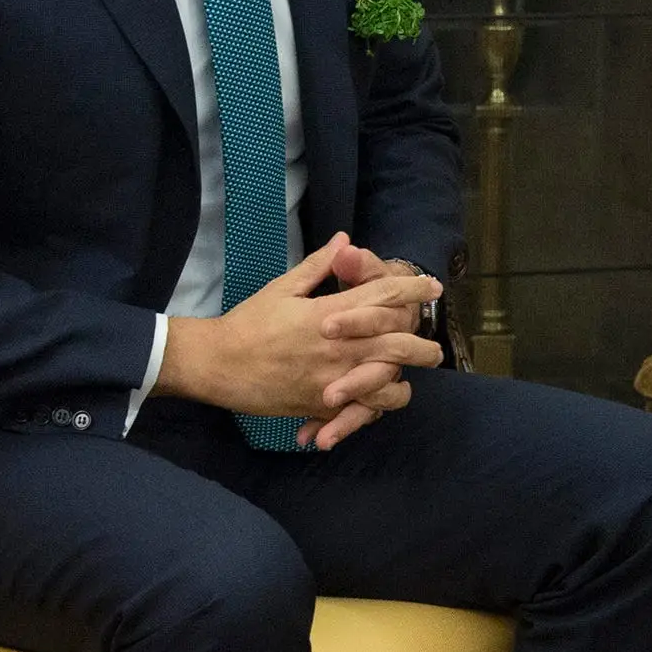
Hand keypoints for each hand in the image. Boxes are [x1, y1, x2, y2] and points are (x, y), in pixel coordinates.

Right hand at [156, 232, 443, 447]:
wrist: (217, 365)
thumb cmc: (249, 323)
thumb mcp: (283, 287)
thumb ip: (319, 266)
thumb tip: (345, 240)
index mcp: (330, 314)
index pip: (384, 297)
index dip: (413, 289)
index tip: (432, 286)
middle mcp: (338, 349)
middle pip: (398, 345)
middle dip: (422, 345)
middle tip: (434, 346)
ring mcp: (333, 380)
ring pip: (387, 385)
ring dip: (401, 380)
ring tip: (407, 377)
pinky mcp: (322, 406)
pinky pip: (360, 411)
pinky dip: (373, 407)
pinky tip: (377, 399)